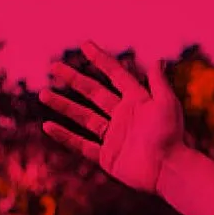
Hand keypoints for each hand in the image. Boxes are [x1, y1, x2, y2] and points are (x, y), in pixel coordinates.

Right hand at [43, 44, 187, 195]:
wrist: (168, 169)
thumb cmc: (170, 135)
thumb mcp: (166, 104)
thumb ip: (158, 83)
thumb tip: (156, 59)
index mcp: (137, 101)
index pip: (116, 75)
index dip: (101, 60)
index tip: (85, 45)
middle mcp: (123, 116)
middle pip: (93, 93)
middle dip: (74, 79)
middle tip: (54, 67)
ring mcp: (113, 136)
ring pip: (83, 116)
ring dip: (64, 105)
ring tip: (43, 94)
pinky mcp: (107, 156)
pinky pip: (81, 144)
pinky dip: (64, 136)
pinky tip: (47, 125)